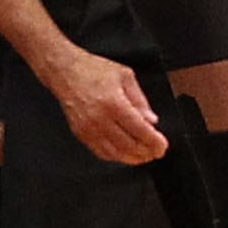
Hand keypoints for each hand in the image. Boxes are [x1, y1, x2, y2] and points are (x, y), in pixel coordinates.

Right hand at [55, 49, 168, 165]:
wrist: (65, 72)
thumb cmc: (94, 70)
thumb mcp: (125, 76)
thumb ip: (140, 100)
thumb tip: (151, 120)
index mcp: (114, 103)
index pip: (139, 130)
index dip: (153, 142)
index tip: (162, 146)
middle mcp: (100, 119)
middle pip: (129, 145)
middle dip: (146, 152)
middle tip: (156, 153)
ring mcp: (89, 129)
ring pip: (115, 153)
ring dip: (132, 158)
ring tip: (144, 156)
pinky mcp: (80, 134)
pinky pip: (100, 152)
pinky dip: (115, 156)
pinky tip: (124, 154)